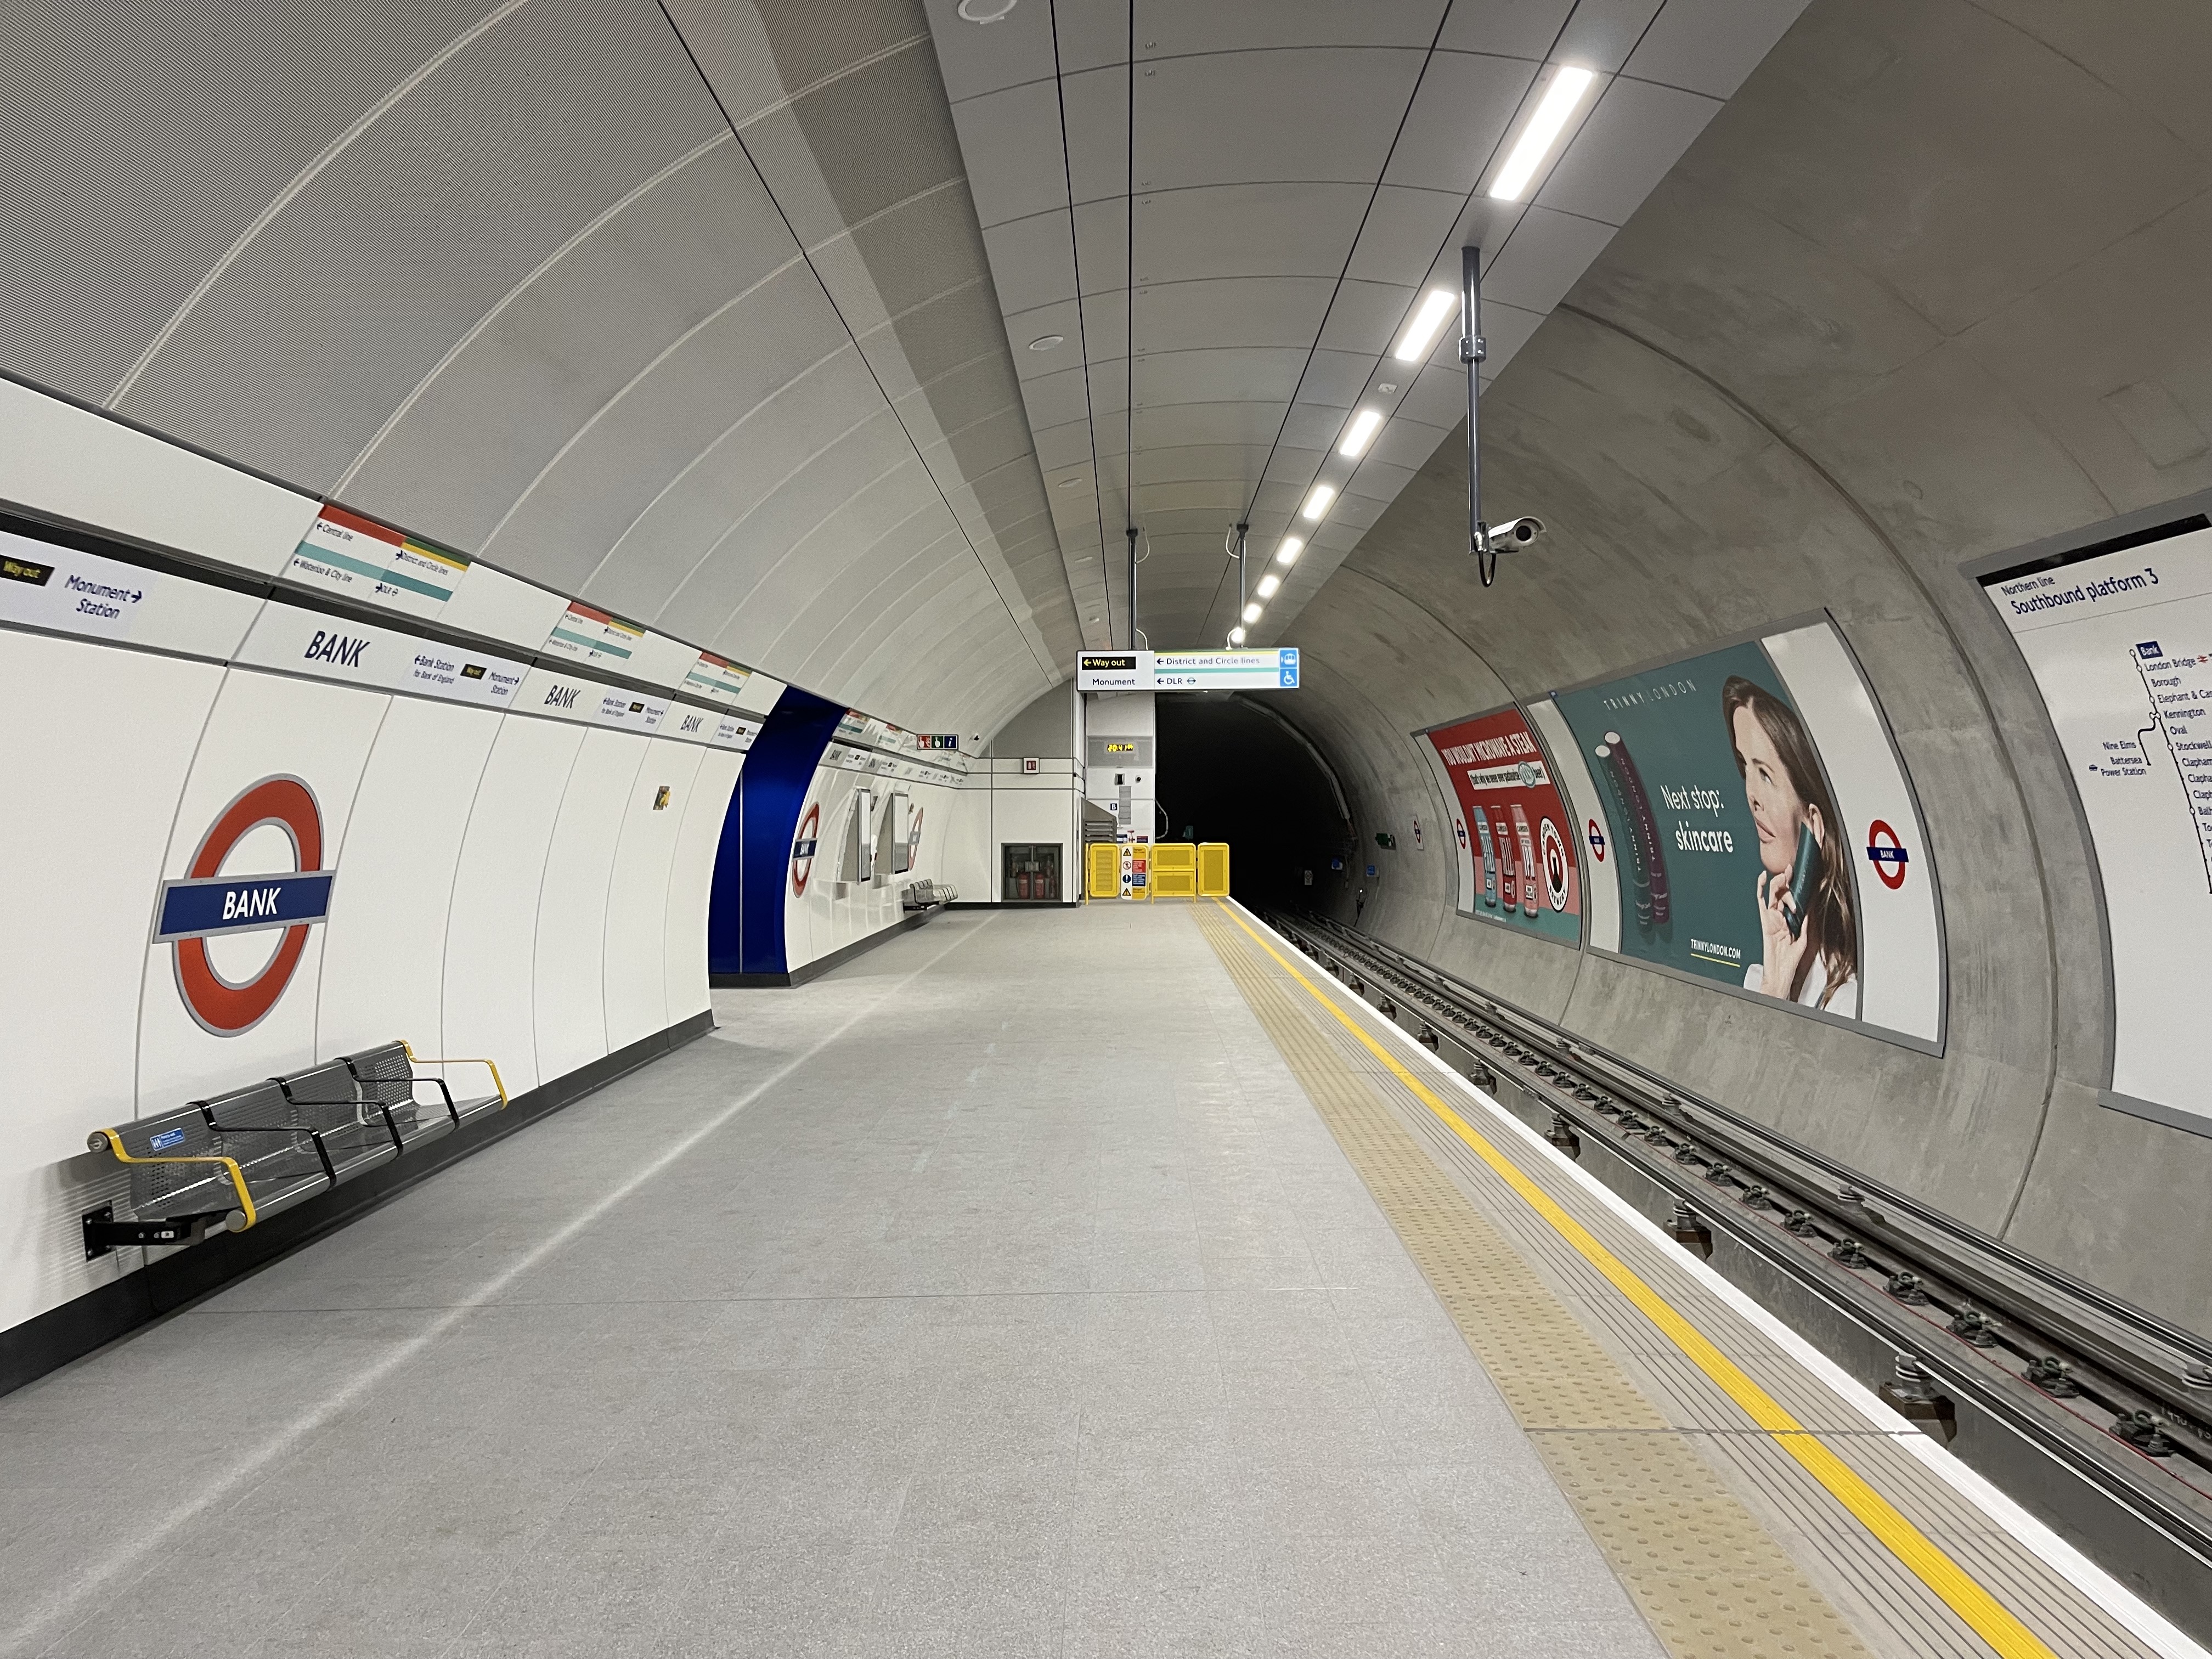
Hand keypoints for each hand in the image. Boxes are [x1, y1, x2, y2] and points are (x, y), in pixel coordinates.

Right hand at [1756, 865, 1809, 999]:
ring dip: (1779, 883)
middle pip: (1781, 893)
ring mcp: (1770, 918)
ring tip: (1784, 874)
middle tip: (1790, 871)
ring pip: (1774, 895)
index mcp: (1788, 921)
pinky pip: (1761, 902)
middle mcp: (1778, 917)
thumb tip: (1810, 908)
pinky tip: (1763, 877)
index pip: (1790, 898)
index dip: (1794, 885)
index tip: (1799, 874)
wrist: (1780, 972)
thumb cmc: (1789, 960)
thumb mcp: (1803, 939)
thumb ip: (1805, 923)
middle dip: (1786, 880)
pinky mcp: (1765, 921)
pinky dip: (1760, 889)